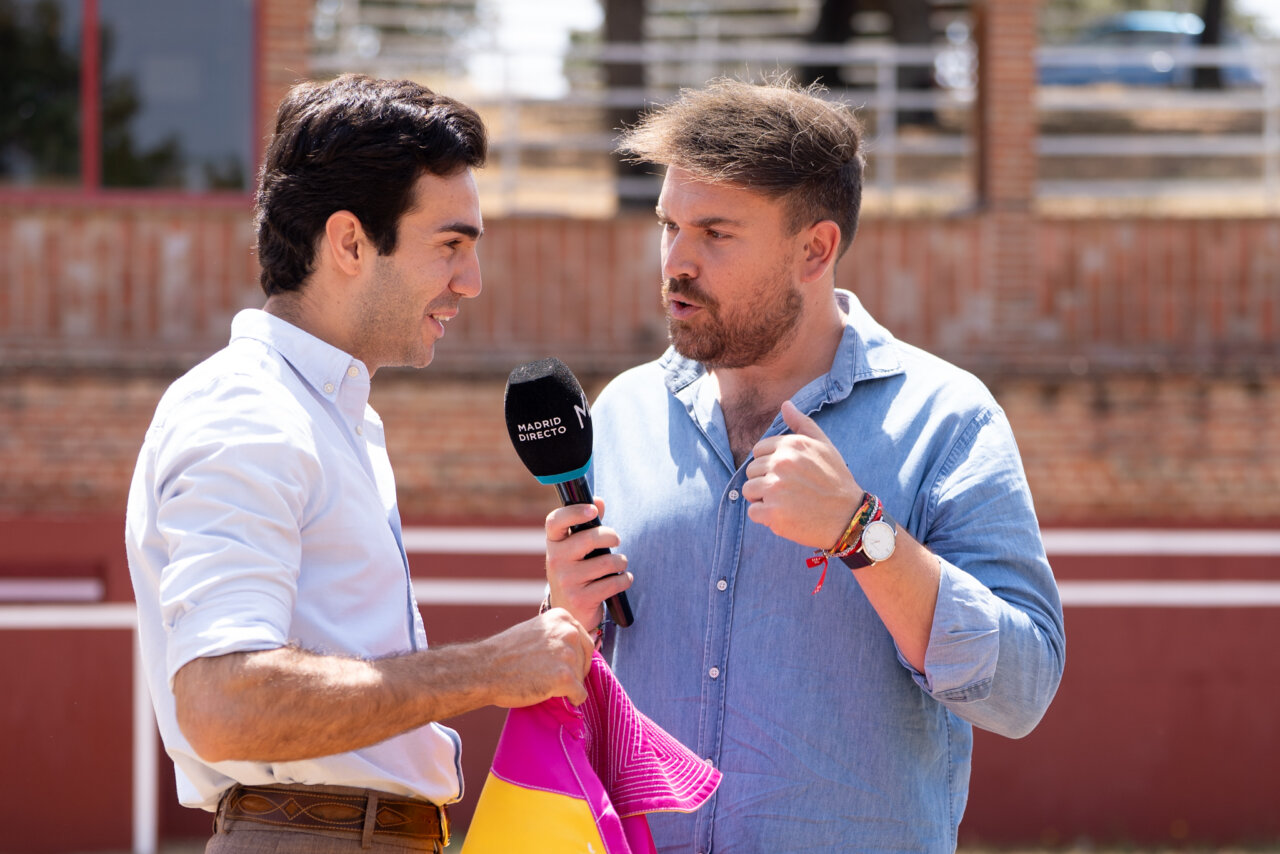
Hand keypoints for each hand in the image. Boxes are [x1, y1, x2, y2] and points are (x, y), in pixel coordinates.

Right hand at [484, 609, 596, 706]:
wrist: (484, 670)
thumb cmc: (505, 653)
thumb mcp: (535, 631)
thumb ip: (557, 634)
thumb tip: (578, 648)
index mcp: (563, 618)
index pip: (584, 641)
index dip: (573, 657)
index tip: (556, 664)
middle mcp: (569, 632)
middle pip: (585, 660)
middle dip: (573, 671)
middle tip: (548, 677)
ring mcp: (568, 654)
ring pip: (581, 678)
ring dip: (567, 686)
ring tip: (543, 683)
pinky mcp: (566, 678)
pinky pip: (580, 695)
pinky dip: (570, 700)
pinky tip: (552, 696)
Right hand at [544, 499, 631, 630]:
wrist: (569, 610)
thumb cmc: (577, 570)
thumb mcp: (576, 548)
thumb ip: (588, 524)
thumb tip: (599, 501)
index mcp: (553, 543)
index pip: (555, 521)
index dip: (574, 512)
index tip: (593, 510)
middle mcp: (555, 560)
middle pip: (589, 538)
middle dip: (611, 536)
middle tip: (617, 539)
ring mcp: (566, 580)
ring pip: (606, 562)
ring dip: (621, 561)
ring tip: (620, 564)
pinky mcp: (580, 598)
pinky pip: (613, 583)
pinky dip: (624, 579)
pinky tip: (623, 579)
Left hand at [742, 400, 862, 549]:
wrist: (849, 516)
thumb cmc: (836, 480)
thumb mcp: (824, 446)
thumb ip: (802, 423)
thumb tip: (785, 404)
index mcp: (790, 446)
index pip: (758, 451)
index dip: (770, 464)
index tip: (787, 474)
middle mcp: (780, 464)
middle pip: (751, 471)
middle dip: (765, 481)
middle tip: (788, 490)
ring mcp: (775, 489)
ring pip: (748, 490)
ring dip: (762, 498)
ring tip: (785, 502)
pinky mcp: (773, 513)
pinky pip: (753, 512)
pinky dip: (764, 517)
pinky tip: (784, 515)